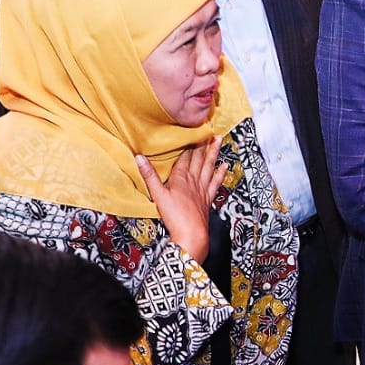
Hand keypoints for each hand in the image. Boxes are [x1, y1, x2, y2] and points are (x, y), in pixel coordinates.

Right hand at [137, 137, 225, 262]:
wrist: (191, 234)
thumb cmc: (174, 216)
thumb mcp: (158, 195)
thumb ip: (149, 176)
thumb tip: (139, 157)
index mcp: (181, 178)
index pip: (185, 157)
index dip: (188, 144)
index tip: (192, 130)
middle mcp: (194, 181)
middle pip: (199, 159)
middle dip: (202, 144)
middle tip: (208, 129)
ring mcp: (203, 189)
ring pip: (209, 167)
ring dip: (214, 153)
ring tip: (219, 140)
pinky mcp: (208, 198)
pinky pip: (216, 182)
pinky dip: (220, 173)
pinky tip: (225, 166)